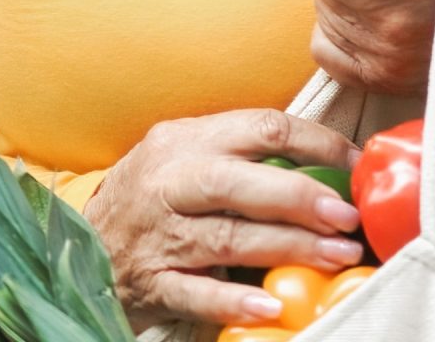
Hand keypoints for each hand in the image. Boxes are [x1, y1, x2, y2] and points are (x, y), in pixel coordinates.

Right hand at [82, 109, 363, 327]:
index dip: (316, 144)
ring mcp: (159, 236)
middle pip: (239, 184)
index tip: (356, 166)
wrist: (79, 242)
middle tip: (347, 216)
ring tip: (337, 256)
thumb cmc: (152, 194)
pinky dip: (234, 301)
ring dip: (288, 248)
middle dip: (300, 197)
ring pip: (227, 239)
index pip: (260, 128)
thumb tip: (324, 165)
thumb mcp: (185, 156)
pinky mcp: (152, 282)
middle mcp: (169, 183)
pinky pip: (196, 294)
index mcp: (186, 141)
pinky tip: (271, 307)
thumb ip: (241, 155)